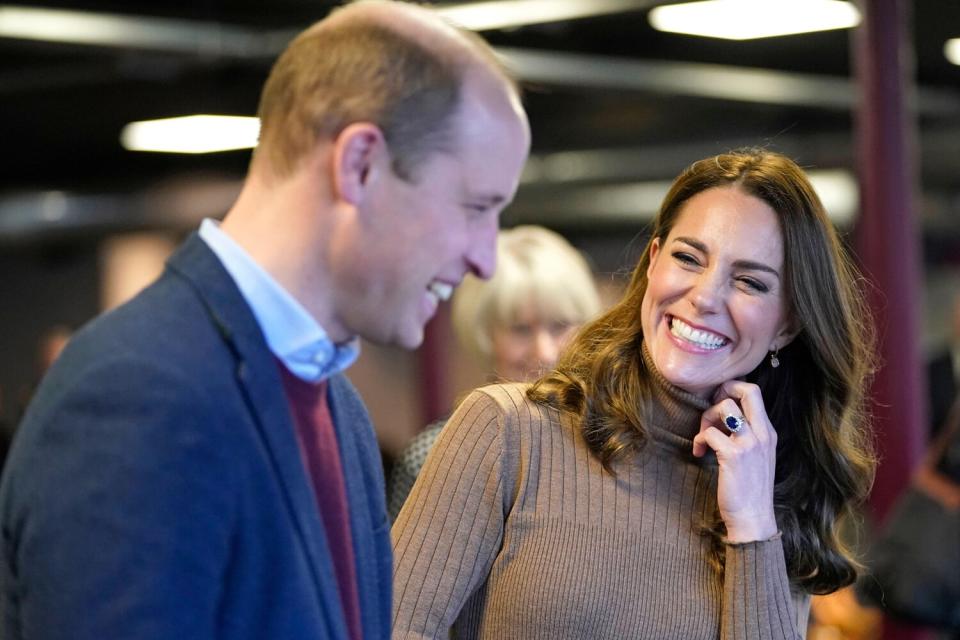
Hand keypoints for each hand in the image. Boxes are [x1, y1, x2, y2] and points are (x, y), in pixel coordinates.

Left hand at [692, 380, 777, 541]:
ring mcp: (750, 444)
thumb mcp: (756, 457)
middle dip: (723, 391)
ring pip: (725, 407)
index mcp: (769, 433)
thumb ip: (747, 435)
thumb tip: (724, 417)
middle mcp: (763, 434)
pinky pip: (710, 432)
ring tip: (704, 436)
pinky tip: (699, 452)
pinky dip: (699, 439)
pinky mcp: (734, 456)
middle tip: (711, 410)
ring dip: (707, 417)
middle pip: (748, 391)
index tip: (718, 404)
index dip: (732, 390)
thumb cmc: (749, 490)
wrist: (753, 519)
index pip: (755, 393)